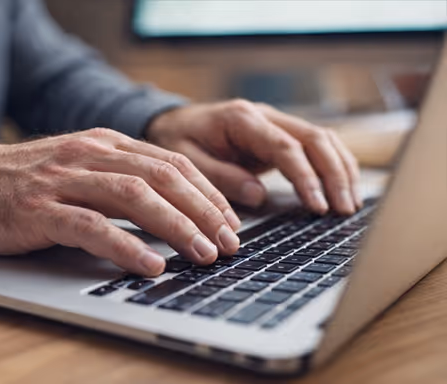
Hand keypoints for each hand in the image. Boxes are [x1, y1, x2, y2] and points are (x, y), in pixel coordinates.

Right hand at [0, 128, 241, 275]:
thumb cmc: (26, 184)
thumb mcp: (81, 170)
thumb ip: (121, 181)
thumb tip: (173, 212)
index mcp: (105, 144)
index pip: (172, 163)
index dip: (208, 192)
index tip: (231, 221)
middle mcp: (89, 154)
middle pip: (162, 177)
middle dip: (204, 210)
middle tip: (230, 242)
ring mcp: (63, 179)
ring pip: (134, 196)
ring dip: (176, 226)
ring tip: (203, 253)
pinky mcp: (39, 208)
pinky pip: (91, 226)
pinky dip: (126, 246)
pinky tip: (150, 264)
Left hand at [147, 100, 361, 214]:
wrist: (172, 121)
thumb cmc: (177, 139)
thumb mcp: (186, 160)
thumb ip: (220, 176)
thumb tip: (259, 195)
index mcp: (241, 119)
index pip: (285, 146)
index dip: (306, 177)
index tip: (317, 205)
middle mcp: (264, 116)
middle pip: (315, 139)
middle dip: (334, 174)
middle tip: (343, 209)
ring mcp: (275, 124)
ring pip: (322, 139)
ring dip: (340, 170)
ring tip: (349, 204)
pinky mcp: (279, 136)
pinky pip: (315, 146)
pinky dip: (332, 165)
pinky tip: (342, 187)